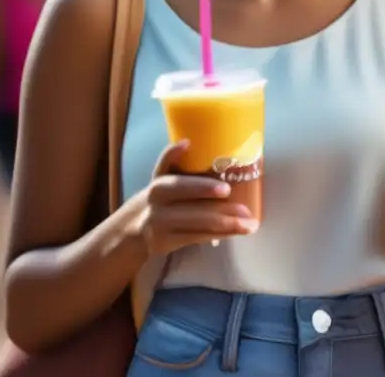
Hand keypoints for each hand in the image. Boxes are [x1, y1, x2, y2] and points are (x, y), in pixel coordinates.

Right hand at [138, 140, 259, 255]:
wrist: (134, 226)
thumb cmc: (159, 195)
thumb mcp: (160, 175)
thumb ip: (171, 159)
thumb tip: (186, 142)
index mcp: (160, 186)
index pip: (180, 186)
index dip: (202, 188)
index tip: (226, 189)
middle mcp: (159, 209)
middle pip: (192, 211)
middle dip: (221, 212)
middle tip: (245, 210)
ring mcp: (163, 229)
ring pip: (198, 228)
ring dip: (226, 226)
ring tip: (250, 224)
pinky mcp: (168, 244)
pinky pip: (197, 238)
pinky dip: (219, 235)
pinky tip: (237, 232)